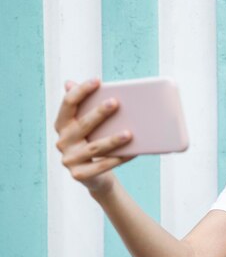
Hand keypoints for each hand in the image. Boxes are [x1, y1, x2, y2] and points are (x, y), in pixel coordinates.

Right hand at [55, 79, 135, 194]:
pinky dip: (118, 159)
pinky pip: (102, 166)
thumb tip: (69, 82)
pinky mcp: (80, 175)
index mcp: (62, 125)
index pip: (68, 104)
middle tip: (115, 102)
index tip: (97, 81)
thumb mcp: (89, 126)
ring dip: (112, 140)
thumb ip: (84, 106)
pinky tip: (132, 152)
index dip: (81, 91)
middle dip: (99, 113)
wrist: (96, 176)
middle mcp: (62, 141)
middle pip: (82, 125)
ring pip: (95, 147)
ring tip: (129, 133)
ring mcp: (69, 159)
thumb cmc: (94, 143)